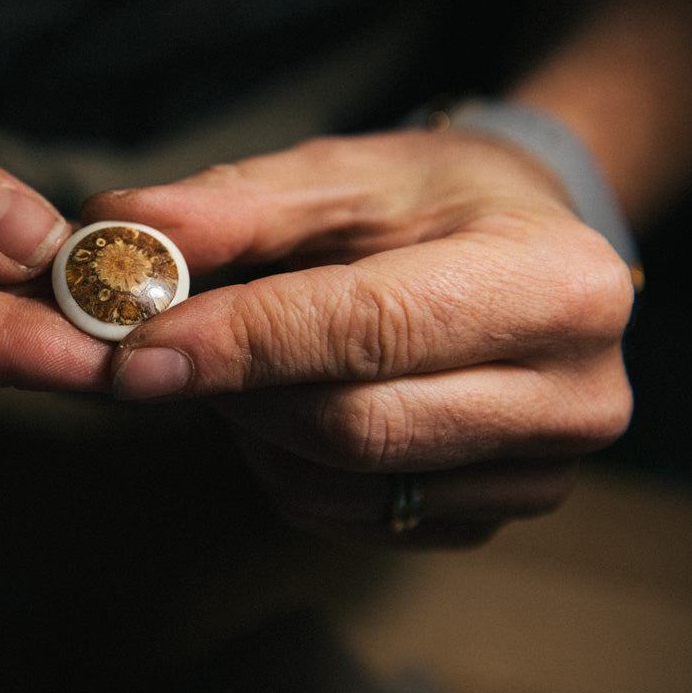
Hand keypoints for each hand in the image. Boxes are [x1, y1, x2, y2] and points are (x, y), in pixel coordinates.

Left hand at [83, 131, 634, 543]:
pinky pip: (349, 517)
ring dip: (252, 428)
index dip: (244, 342)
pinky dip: (286, 464)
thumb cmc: (437, 200)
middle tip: (166, 346)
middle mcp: (571, 397)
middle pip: (352, 427)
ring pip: (339, 487)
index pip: (370, 331)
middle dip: (236, 388)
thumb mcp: (346, 175)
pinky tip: (287, 401)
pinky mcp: (488, 515)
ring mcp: (538, 473)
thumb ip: (235, 206)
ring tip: (242, 359)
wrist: (521, 251)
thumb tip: (121, 226)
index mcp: (553, 286)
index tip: (139, 347)